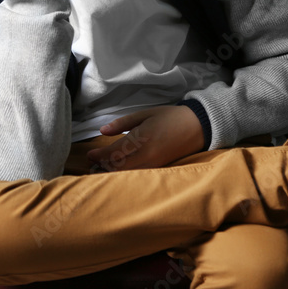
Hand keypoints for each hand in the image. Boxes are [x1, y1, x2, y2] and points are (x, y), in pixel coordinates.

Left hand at [86, 105, 204, 171]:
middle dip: (103, 166)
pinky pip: (138, 174)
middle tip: (92, 165)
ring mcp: (154, 163)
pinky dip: (126, 174)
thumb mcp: (145, 114)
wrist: (198, 126)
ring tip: (101, 170)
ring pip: (127, 173)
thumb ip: (123, 123)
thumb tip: (102, 130)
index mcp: (141, 137)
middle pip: (118, 166)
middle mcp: (146, 153)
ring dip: (113, 172)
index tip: (90, 155)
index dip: (100, 155)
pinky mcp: (159, 168)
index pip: (114, 151)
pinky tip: (119, 172)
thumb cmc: (170, 117)